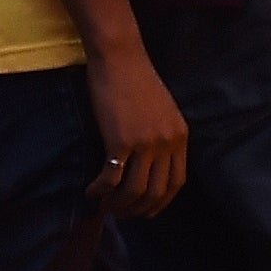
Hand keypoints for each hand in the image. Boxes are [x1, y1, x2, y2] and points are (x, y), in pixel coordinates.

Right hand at [86, 47, 190, 216]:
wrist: (119, 58)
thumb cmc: (135, 80)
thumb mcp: (162, 110)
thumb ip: (163, 136)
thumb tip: (151, 165)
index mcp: (180, 135)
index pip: (177, 183)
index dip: (162, 202)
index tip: (146, 210)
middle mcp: (167, 142)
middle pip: (156, 192)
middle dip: (138, 209)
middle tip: (121, 213)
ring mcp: (146, 143)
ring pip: (134, 191)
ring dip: (118, 205)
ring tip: (104, 204)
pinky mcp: (121, 141)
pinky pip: (111, 179)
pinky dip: (100, 190)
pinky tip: (91, 191)